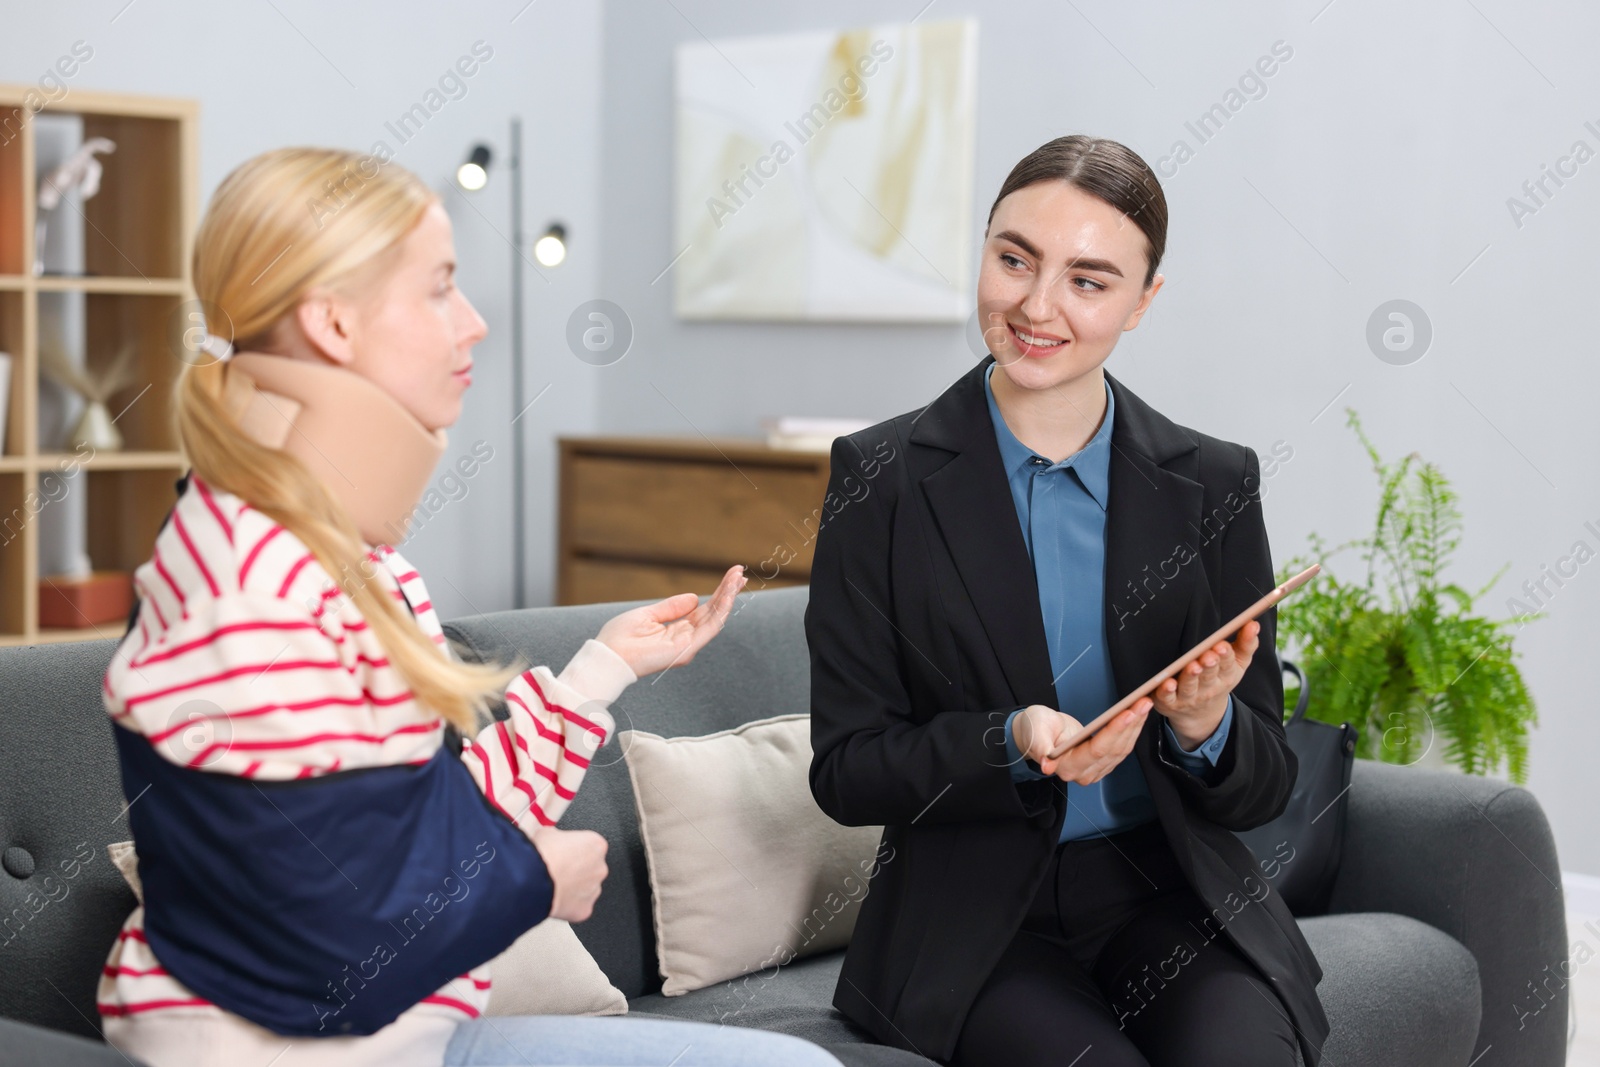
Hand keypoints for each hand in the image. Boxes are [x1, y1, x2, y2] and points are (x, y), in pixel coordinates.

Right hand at [532, 827, 608, 921]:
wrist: (532, 879)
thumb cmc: (541, 855)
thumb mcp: (546, 833)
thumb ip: (556, 835)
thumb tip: (552, 838)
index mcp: (596, 845)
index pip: (589, 846)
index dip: (573, 850)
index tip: (563, 853)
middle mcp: (600, 867)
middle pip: (590, 868)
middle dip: (575, 870)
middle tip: (556, 870)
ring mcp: (594, 890)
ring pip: (585, 889)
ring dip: (572, 888)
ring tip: (552, 885)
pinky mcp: (585, 909)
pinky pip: (578, 906)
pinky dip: (568, 905)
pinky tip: (553, 898)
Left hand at [595, 565, 746, 677]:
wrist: (609, 655)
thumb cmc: (621, 638)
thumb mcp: (648, 614)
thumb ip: (672, 607)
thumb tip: (695, 597)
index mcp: (677, 631)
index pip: (703, 609)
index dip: (717, 593)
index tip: (729, 575)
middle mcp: (686, 639)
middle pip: (713, 612)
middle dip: (728, 591)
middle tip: (739, 571)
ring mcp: (688, 645)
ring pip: (716, 618)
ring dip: (728, 596)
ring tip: (738, 578)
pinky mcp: (687, 649)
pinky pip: (710, 627)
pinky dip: (721, 610)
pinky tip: (728, 594)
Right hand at [1011, 700, 1151, 785]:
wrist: (1036, 734)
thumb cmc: (1034, 729)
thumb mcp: (1034, 731)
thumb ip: (1040, 748)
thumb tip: (1047, 766)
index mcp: (1067, 766)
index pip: (1097, 750)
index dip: (1114, 732)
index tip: (1127, 713)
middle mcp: (1084, 773)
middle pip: (1115, 749)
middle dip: (1131, 724)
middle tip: (1143, 702)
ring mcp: (1096, 770)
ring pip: (1122, 749)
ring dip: (1136, 725)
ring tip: (1144, 704)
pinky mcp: (1103, 762)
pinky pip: (1123, 747)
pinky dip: (1132, 729)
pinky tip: (1138, 713)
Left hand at [1154, 620, 1259, 748]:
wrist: (1202, 714)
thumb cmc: (1219, 680)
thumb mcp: (1238, 665)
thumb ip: (1247, 644)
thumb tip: (1253, 624)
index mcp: (1226, 676)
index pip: (1227, 665)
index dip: (1225, 656)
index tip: (1222, 646)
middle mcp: (1208, 688)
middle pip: (1209, 675)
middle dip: (1210, 664)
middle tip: (1209, 655)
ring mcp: (1189, 696)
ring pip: (1189, 685)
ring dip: (1191, 676)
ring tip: (1193, 666)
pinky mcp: (1171, 702)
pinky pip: (1168, 697)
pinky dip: (1167, 691)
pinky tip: (1167, 683)